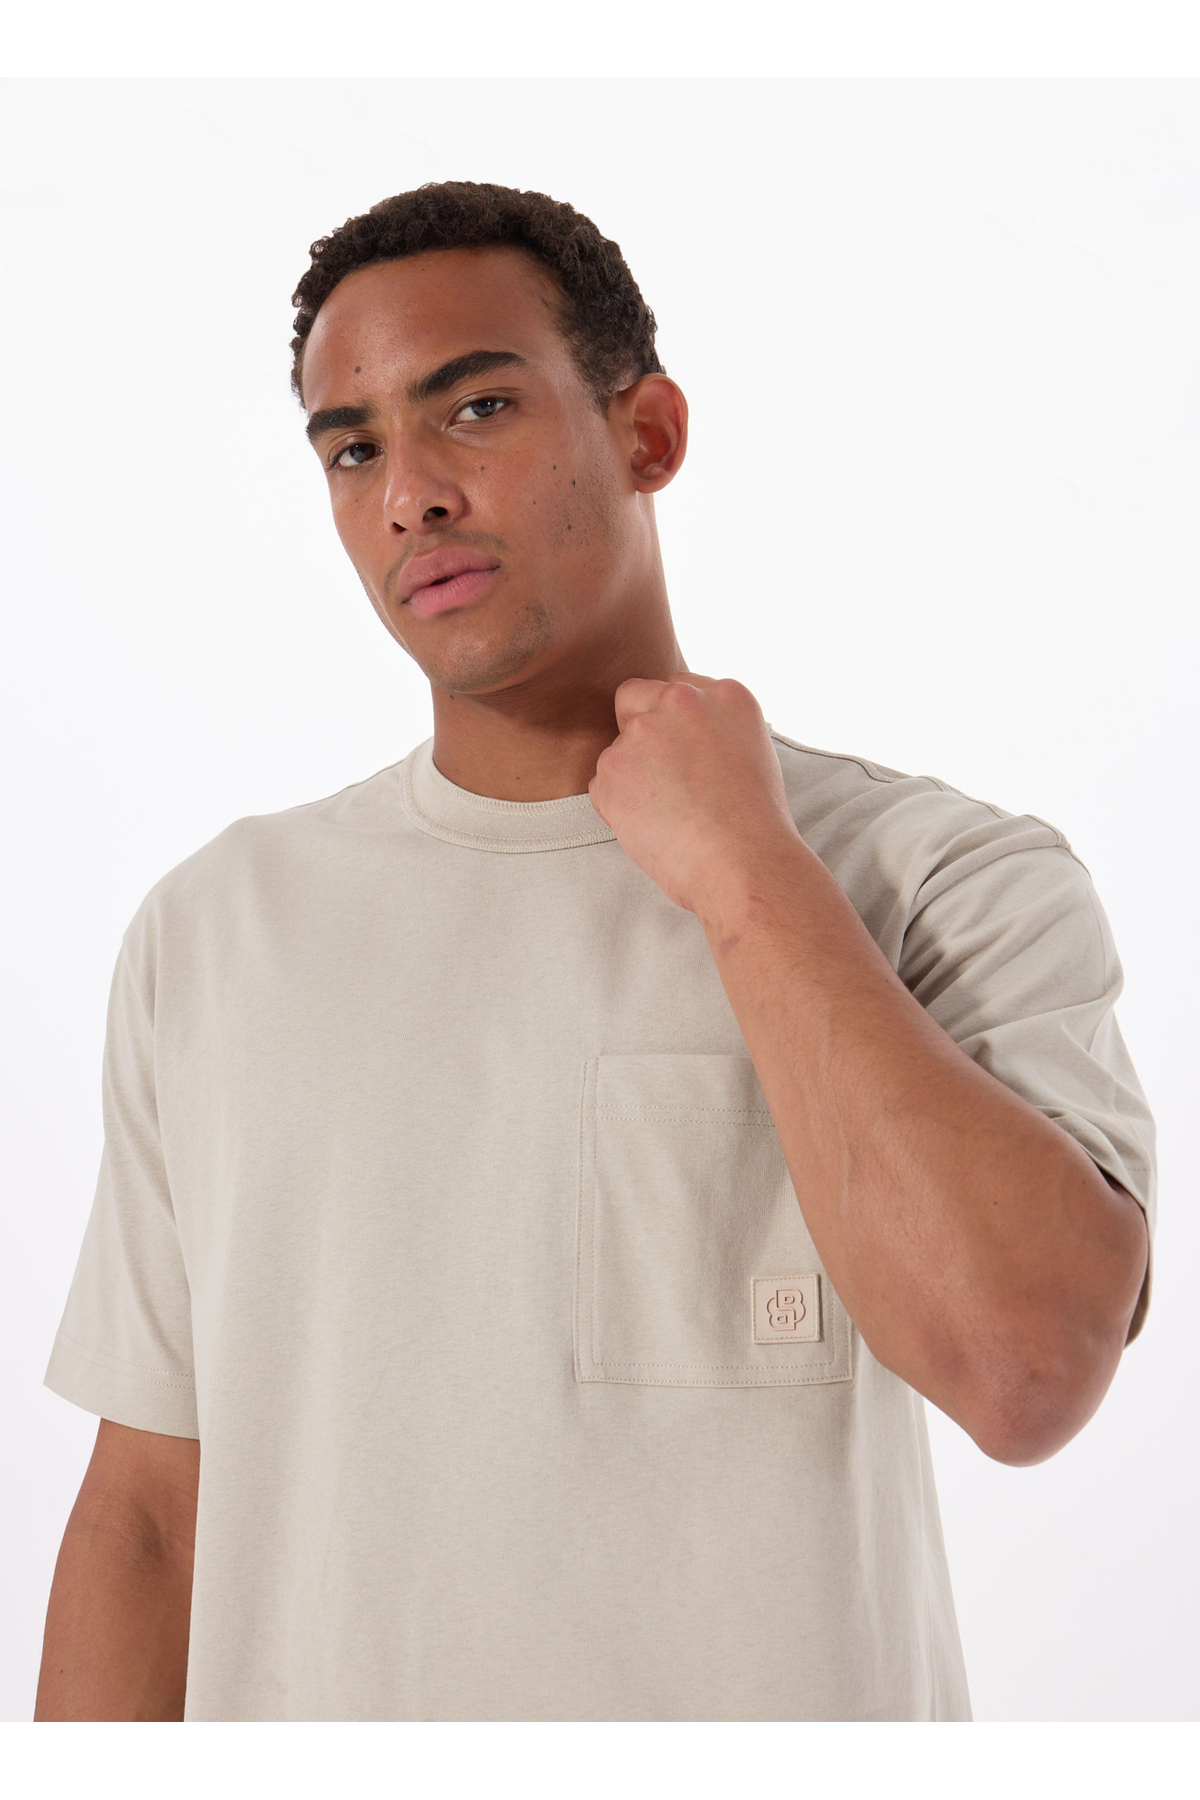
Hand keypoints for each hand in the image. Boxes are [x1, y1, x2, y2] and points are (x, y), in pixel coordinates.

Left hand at [588, 675, 800, 915]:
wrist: (743, 862)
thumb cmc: (755, 824)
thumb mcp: (753, 754)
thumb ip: (715, 731)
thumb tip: (683, 742)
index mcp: (724, 695)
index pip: (679, 688)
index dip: (676, 723)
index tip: (684, 752)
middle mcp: (681, 701)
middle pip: (636, 696)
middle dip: (638, 726)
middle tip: (660, 775)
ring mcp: (642, 732)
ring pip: (618, 748)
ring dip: (632, 776)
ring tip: (669, 815)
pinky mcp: (612, 767)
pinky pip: (603, 785)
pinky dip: (619, 807)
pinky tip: (653, 828)